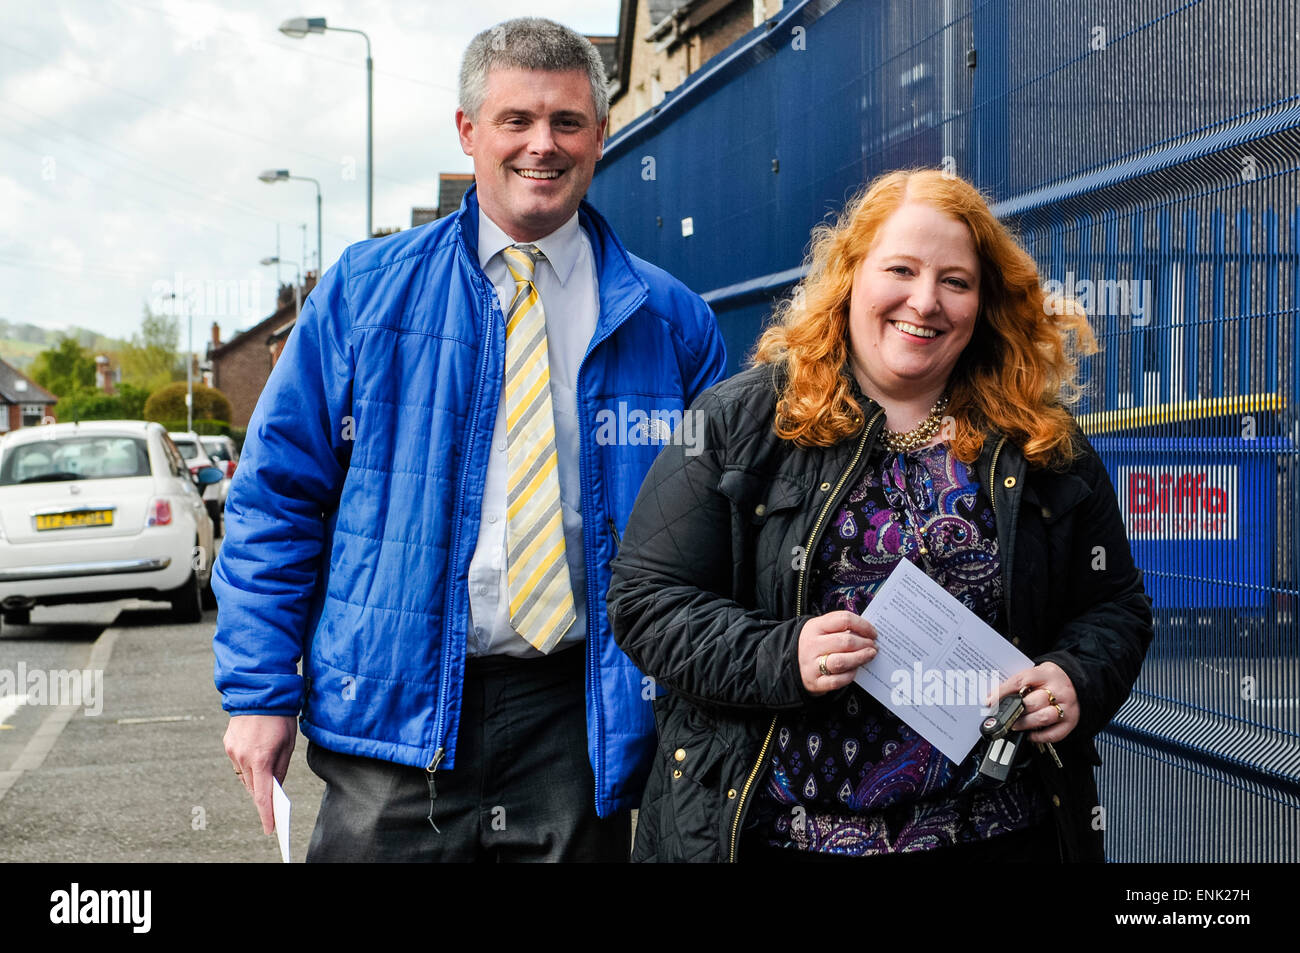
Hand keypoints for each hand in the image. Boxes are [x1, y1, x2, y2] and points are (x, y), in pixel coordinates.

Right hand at [224, 714, 296, 834]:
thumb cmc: (280, 717)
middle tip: (273, 808)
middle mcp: (243, 757)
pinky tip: (257, 765)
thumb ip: (281, 768)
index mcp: (260, 758)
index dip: (266, 814)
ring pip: (244, 776)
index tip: (270, 828)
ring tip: (266, 786)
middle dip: (262, 797)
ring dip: (255, 782)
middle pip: (252, 788)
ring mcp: (232, 751)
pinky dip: (248, 767)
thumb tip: (276, 786)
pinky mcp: (228, 744)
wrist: (259, 691)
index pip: (263, 795)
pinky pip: (238, 763)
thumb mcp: (289, 743)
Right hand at [798, 611, 876, 694]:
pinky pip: (837, 680)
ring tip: (870, 655)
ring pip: (842, 661)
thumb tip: (867, 632)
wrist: (790, 663)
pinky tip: (855, 670)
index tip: (873, 633)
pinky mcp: (815, 682)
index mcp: (815, 627)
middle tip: (873, 646)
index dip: (863, 625)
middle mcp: (812, 645)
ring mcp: (812, 665)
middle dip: (865, 643)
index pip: (844, 620)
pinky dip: (850, 675)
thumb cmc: (814, 644)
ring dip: (860, 658)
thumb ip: (840, 628)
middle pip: (845, 641)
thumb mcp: (820, 629)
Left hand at [992, 661, 1078, 743]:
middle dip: (1015, 711)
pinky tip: (1030, 735)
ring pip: (1044, 717)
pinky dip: (1039, 737)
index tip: (989, 701)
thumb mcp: (1037, 673)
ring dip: (1025, 724)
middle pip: (1034, 701)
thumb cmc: (1051, 679)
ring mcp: (1067, 706)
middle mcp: (1059, 690)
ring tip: (1015, 725)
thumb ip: (1020, 683)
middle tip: (1003, 717)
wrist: (1077, 681)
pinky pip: (1054, 734)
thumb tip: (996, 697)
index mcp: (1046, 673)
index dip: (1003, 692)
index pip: (1021, 681)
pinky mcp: (1072, 721)